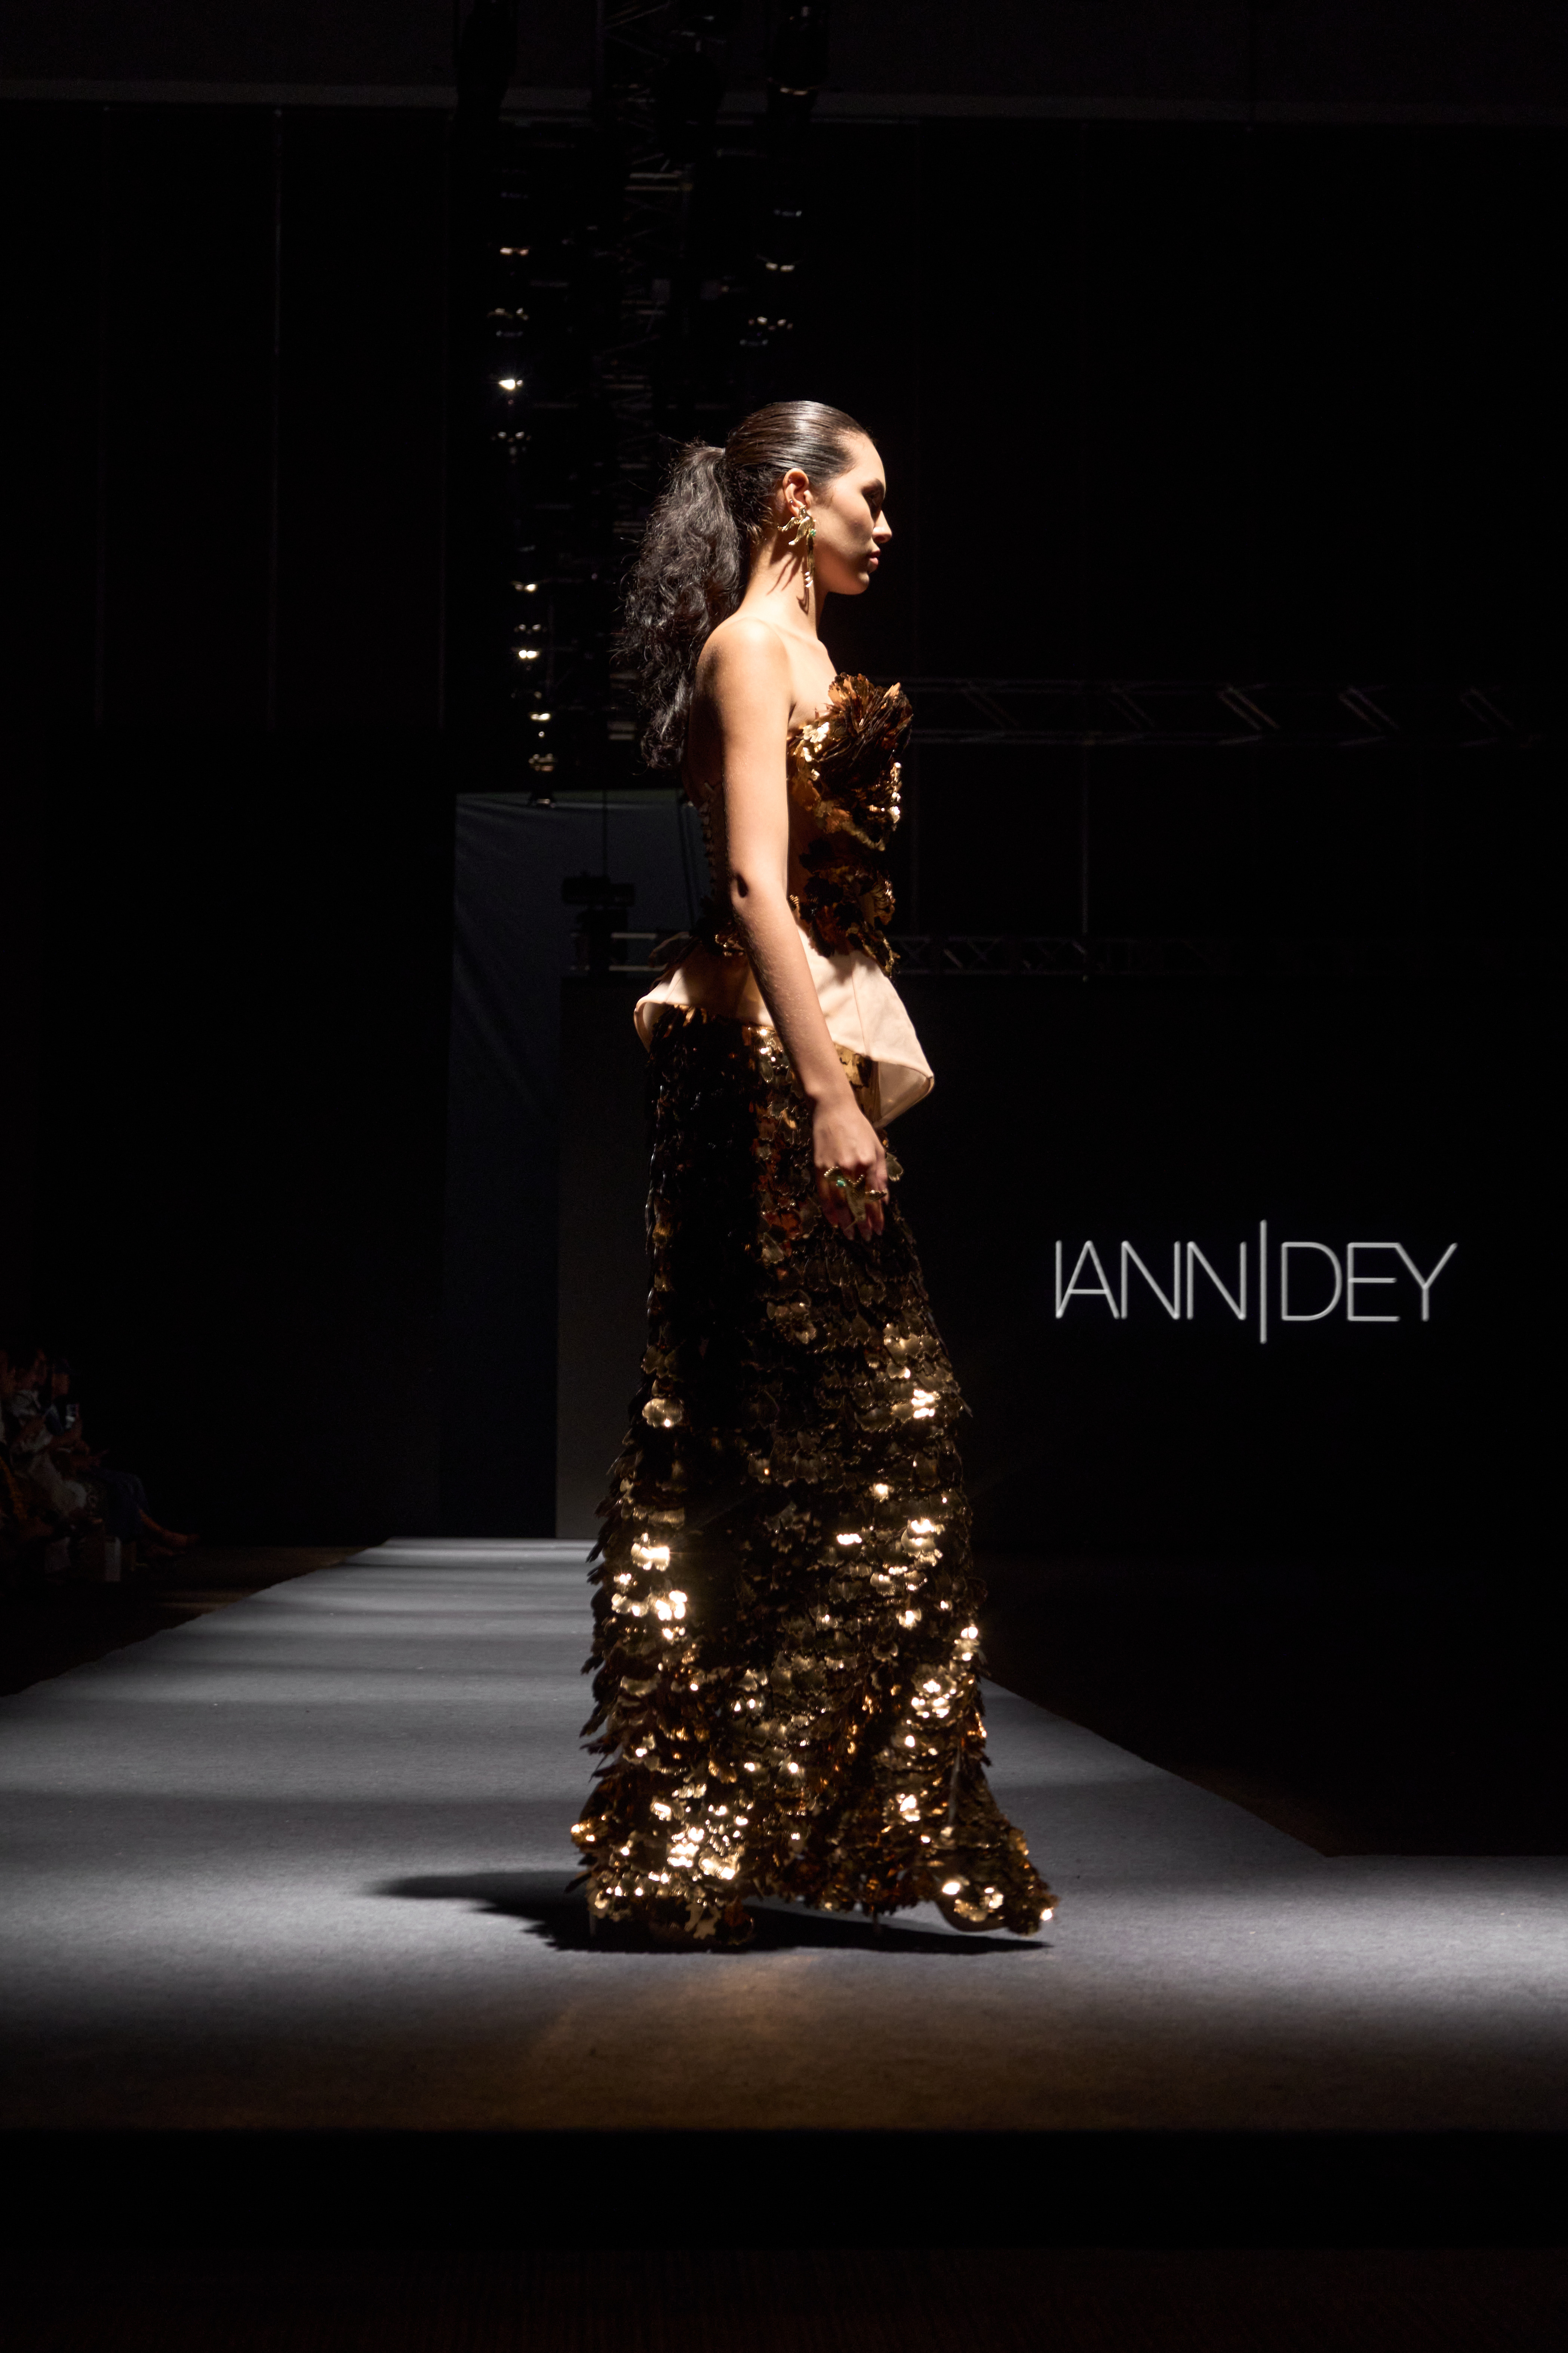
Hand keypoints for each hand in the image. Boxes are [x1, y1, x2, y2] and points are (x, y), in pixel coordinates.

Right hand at [811, 1092, 887, 1238]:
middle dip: (863, 1223)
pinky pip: (824, 1194)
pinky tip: (833, 1220)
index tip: (879, 1230)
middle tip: (867, 1238)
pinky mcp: (819, 1167)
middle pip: (858, 1203)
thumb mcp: (878, 1148)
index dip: (877, 1216)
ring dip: (846, 1221)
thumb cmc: (859, 1128)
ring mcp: (834, 1168)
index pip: (874, 1196)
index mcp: (870, 1162)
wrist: (833, 1110)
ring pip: (840, 1202)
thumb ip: (881, 1175)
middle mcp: (852, 1167)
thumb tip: (883, 1200)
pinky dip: (828, 1209)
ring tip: (850, 1234)